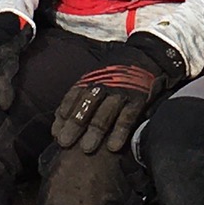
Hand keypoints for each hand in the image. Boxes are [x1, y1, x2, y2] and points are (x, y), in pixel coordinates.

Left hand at [49, 39, 181, 155]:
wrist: (147, 54)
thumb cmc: (116, 72)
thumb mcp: (95, 77)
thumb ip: (80, 95)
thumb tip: (59, 118)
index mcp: (91, 80)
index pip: (73, 97)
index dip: (64, 116)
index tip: (55, 133)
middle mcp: (104, 85)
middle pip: (86, 106)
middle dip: (74, 125)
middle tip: (64, 142)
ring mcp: (121, 92)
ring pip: (105, 113)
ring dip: (95, 131)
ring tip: (86, 149)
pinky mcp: (139, 99)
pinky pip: (128, 117)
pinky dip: (120, 132)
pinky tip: (113, 147)